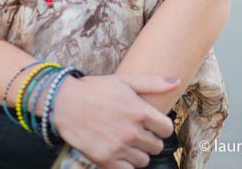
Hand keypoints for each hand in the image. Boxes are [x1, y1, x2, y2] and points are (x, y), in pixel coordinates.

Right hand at [52, 73, 177, 168]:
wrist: (65, 103)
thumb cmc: (96, 90)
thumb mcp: (125, 81)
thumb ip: (152, 82)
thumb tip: (176, 81)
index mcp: (140, 111)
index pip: (167, 129)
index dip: (160, 126)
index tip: (151, 123)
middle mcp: (132, 132)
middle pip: (157, 146)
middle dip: (149, 138)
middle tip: (136, 130)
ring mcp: (120, 148)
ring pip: (144, 160)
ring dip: (138, 152)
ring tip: (125, 140)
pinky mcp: (107, 161)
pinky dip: (126, 163)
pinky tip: (118, 151)